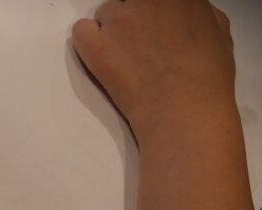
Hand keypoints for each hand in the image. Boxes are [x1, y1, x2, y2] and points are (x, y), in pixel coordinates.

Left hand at [72, 0, 234, 136]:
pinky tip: (100, 57)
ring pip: (105, 13)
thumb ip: (201, 16)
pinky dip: (87, 42)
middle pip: (129, 1)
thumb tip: (192, 15)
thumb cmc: (206, 80)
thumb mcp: (220, 36)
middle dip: (131, 20)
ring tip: (122, 57)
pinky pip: (80, 31)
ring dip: (110, 31)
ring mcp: (120, 20)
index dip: (152, 13)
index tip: (152, 30)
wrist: (184, 108)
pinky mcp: (97, 44)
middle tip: (137, 46)